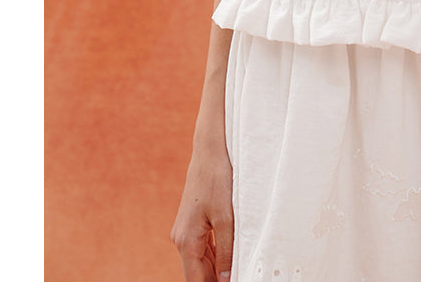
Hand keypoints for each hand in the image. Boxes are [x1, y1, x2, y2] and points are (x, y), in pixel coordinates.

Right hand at [171, 140, 233, 280]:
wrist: (209, 151)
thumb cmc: (217, 180)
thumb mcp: (226, 218)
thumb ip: (226, 251)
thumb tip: (227, 278)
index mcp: (187, 241)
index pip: (196, 281)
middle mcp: (181, 239)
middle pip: (197, 273)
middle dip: (215, 280)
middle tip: (239, 277)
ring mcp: (185, 230)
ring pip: (200, 261)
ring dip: (215, 271)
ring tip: (236, 273)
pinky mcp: (192, 222)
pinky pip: (203, 247)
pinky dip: (214, 256)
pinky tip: (228, 260)